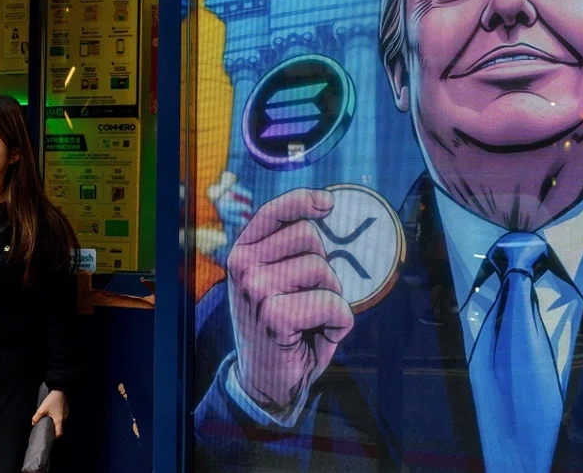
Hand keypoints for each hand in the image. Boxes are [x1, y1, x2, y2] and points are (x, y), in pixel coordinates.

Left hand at [32, 390, 67, 437]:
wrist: (59, 389)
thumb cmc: (52, 400)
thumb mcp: (42, 409)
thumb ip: (36, 418)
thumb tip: (33, 423)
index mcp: (59, 420)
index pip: (59, 433)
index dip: (55, 437)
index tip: (50, 437)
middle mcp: (64, 418)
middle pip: (60, 427)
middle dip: (54, 429)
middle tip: (47, 428)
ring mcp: (66, 413)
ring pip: (61, 421)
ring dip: (56, 423)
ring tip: (49, 420)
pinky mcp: (66, 409)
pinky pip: (62, 416)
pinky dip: (58, 417)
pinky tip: (53, 414)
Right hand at [227, 188, 352, 418]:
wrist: (269, 382)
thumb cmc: (283, 326)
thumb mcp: (278, 279)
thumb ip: (290, 246)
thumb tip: (324, 204)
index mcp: (243, 251)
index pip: (275, 210)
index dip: (303, 201)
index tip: (327, 204)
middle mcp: (242, 265)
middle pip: (309, 235)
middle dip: (323, 266)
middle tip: (309, 298)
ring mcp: (255, 289)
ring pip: (322, 269)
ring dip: (332, 296)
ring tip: (312, 318)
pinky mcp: (274, 316)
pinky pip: (332, 303)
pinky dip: (339, 321)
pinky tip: (320, 335)